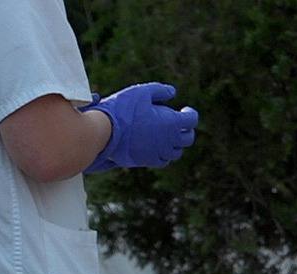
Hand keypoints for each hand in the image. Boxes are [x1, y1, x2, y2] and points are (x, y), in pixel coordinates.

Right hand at [82, 82, 198, 171]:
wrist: (104, 131)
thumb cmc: (123, 109)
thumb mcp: (142, 92)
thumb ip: (160, 90)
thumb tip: (172, 93)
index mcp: (172, 122)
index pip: (192, 120)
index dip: (190, 113)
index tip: (184, 110)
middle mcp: (169, 140)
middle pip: (188, 138)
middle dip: (186, 130)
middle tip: (179, 125)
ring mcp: (158, 153)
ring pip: (176, 152)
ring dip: (175, 144)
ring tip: (168, 137)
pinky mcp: (146, 161)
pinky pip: (162, 161)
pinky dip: (164, 155)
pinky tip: (158, 148)